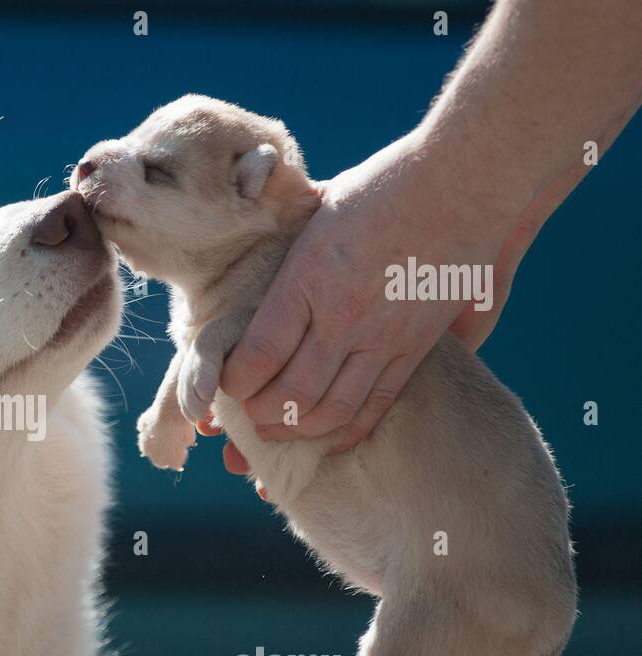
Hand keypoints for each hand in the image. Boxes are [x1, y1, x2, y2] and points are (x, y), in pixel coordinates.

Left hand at [215, 131, 514, 454]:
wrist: (465, 182)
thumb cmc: (384, 187)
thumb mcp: (316, 210)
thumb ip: (285, 245)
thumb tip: (250, 238)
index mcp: (307, 280)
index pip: (257, 355)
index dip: (234, 381)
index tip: (227, 382)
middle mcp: (343, 316)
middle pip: (290, 395)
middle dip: (259, 415)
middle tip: (247, 414)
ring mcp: (383, 337)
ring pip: (332, 410)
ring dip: (298, 430)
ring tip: (278, 430)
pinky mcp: (416, 347)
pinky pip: (377, 404)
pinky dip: (347, 430)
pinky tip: (327, 437)